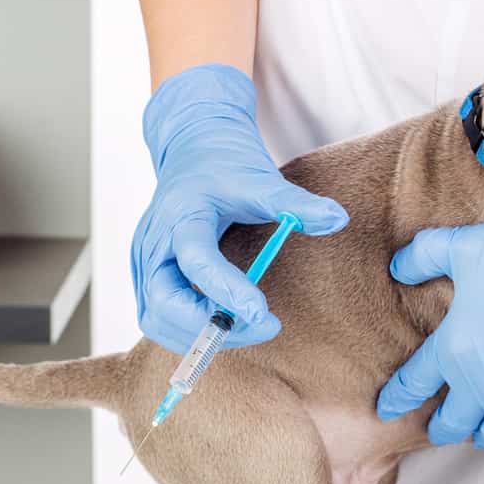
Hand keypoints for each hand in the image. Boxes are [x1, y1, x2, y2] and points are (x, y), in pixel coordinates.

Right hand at [132, 64, 346, 352]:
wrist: (193, 148)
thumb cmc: (227, 165)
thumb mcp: (263, 179)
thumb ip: (297, 203)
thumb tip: (340, 219)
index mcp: (181, 215)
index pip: (197, 261)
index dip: (227, 292)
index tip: (263, 314)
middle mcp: (152, 243)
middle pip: (163, 304)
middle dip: (210, 326)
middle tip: (265, 325)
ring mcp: (143, 262)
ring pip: (156, 320)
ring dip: (201, 335)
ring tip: (251, 327)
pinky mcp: (145, 275)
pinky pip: (158, 317)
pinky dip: (190, 330)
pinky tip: (228, 323)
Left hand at [376, 193, 483, 455]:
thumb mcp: (468, 245)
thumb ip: (424, 255)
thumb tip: (396, 268)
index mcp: (453, 349)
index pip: (411, 384)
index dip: (395, 398)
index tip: (385, 409)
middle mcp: (480, 387)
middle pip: (448, 423)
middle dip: (440, 425)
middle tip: (438, 427)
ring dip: (481, 431)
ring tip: (482, 427)